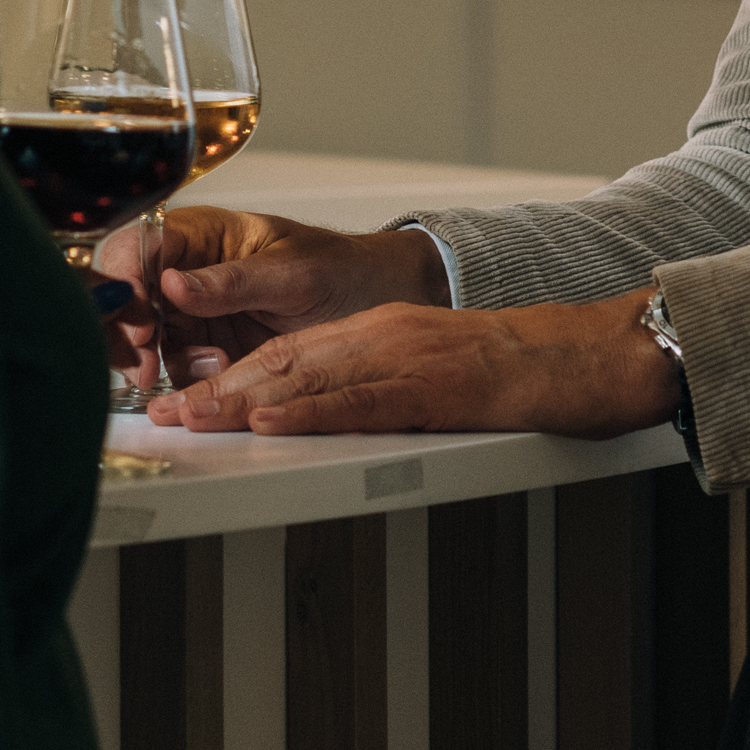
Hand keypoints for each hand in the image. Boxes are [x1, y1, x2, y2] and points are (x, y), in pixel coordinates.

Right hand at [94, 209, 449, 386]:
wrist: (371, 304)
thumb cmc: (336, 267)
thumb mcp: (291, 271)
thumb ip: (232, 280)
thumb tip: (173, 283)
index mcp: (200, 234)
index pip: (140, 247)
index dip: (127, 280)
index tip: (137, 313)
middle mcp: (186, 272)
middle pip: (127, 296)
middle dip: (125, 329)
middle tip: (142, 359)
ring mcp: (192, 314)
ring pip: (143, 339)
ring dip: (157, 360)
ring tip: (211, 366)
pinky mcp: (205, 349)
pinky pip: (174, 369)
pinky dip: (187, 380)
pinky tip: (220, 376)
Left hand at [146, 287, 678, 440]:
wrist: (587, 354)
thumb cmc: (519, 371)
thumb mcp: (434, 368)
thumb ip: (380, 386)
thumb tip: (324, 418)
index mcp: (380, 331)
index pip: (288, 350)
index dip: (227, 375)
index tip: (181, 399)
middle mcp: (383, 334)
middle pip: (283, 357)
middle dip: (216, 386)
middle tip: (162, 412)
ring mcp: (407, 356)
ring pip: (311, 373)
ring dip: (244, 397)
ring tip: (193, 417)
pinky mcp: (436, 385)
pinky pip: (363, 398)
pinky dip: (312, 408)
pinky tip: (273, 416)